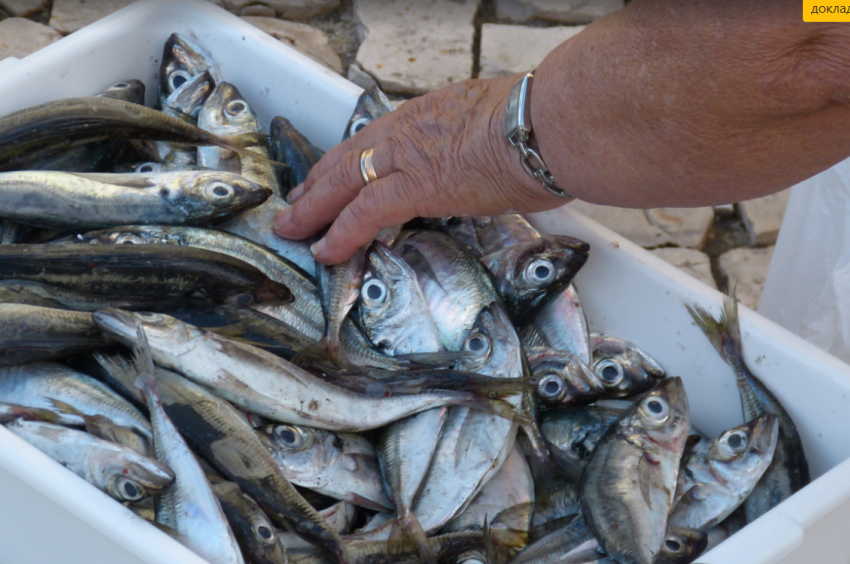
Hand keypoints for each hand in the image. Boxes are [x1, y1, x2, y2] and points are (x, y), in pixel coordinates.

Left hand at [272, 75, 568, 263]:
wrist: (550, 124)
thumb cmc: (541, 125)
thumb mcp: (497, 123)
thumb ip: (477, 143)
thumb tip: (482, 162)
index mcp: (429, 114)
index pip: (373, 139)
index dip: (345, 161)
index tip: (329, 176)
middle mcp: (410, 130)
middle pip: (348, 157)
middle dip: (317, 184)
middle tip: (295, 204)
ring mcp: (409, 156)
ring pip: (344, 181)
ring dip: (314, 208)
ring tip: (292, 228)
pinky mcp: (417, 186)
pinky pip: (365, 212)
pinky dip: (341, 232)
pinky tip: (325, 249)